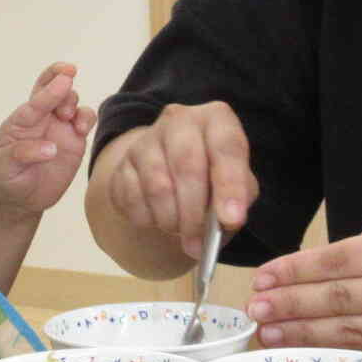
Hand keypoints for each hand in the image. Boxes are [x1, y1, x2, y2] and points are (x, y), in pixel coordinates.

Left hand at [0, 63, 96, 219]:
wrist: (22, 199)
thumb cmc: (8, 178)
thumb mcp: (5, 167)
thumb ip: (23, 154)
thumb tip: (51, 148)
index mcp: (20, 121)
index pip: (36, 101)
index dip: (49, 89)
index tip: (64, 77)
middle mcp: (41, 119)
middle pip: (53, 88)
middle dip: (62, 80)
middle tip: (67, 83)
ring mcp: (59, 127)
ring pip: (71, 101)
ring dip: (72, 102)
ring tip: (68, 117)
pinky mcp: (75, 139)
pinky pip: (85, 120)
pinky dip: (88, 118)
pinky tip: (82, 129)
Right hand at [100, 100, 258, 257]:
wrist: (172, 172)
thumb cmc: (213, 179)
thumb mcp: (239, 184)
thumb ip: (238, 200)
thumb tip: (223, 222)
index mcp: (216, 119)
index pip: (227, 147)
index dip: (230, 185)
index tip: (231, 219)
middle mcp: (179, 120)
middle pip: (186, 165)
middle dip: (194, 212)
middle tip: (198, 243)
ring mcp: (145, 139)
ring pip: (157, 186)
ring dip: (170, 220)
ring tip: (179, 230)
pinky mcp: (122, 162)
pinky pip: (131, 198)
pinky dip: (147, 219)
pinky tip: (158, 219)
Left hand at [246, 202, 361, 361]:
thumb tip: (336, 254)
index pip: (336, 260)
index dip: (295, 271)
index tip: (265, 277)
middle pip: (336, 302)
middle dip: (289, 307)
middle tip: (255, 312)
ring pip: (353, 336)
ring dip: (305, 338)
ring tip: (271, 337)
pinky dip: (346, 359)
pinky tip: (317, 357)